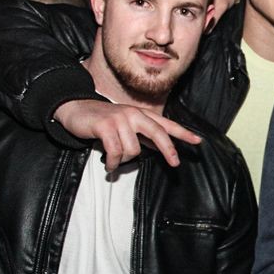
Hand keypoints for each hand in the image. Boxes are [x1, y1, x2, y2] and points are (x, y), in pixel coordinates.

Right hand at [53, 99, 200, 169]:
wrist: (75, 109)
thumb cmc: (103, 121)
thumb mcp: (126, 126)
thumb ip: (143, 135)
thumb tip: (161, 149)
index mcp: (140, 114)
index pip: (165, 124)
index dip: (183, 133)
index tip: (198, 141)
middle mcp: (133, 114)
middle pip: (158, 133)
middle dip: (168, 149)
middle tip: (174, 164)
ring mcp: (120, 119)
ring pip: (133, 150)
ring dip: (122, 160)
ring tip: (113, 160)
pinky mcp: (106, 126)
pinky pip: (115, 152)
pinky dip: (112, 162)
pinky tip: (108, 164)